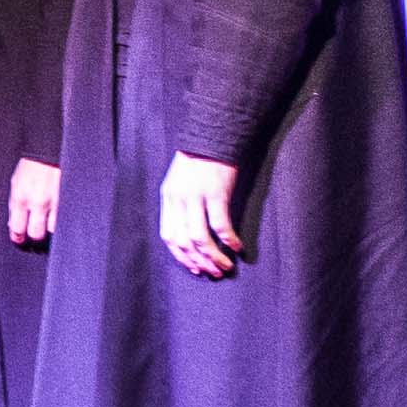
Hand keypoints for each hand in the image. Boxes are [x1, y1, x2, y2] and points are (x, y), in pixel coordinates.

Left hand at [8, 158, 60, 245]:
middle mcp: (38, 202)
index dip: (18, 238)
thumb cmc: (31, 166)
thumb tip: (15, 226)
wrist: (49, 150)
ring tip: (50, 225)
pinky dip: (63, 220)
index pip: (17, 229)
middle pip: (36, 233)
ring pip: (54, 229)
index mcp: (20, 198)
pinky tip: (61, 218)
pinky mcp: (69, 199)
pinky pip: (67, 218)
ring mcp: (56, 201)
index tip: (20, 240)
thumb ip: (15, 205)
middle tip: (35, 235)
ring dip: (51, 229)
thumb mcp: (16, 183)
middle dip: (35, 237)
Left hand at [162, 155, 244, 277]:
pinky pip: (221, 225)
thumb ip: (181, 204)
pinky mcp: (217, 193)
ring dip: (213, 257)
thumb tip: (190, 234)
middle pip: (184, 241)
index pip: (169, 236)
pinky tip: (237, 248)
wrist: (213, 133)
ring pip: (201, 238)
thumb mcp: (180, 181)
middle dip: (198, 261)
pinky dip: (229, 241)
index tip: (194, 268)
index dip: (181, 256)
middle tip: (212, 273)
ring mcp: (197, 197)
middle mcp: (179, 199)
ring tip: (225, 267)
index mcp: (168, 197)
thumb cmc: (199, 158)